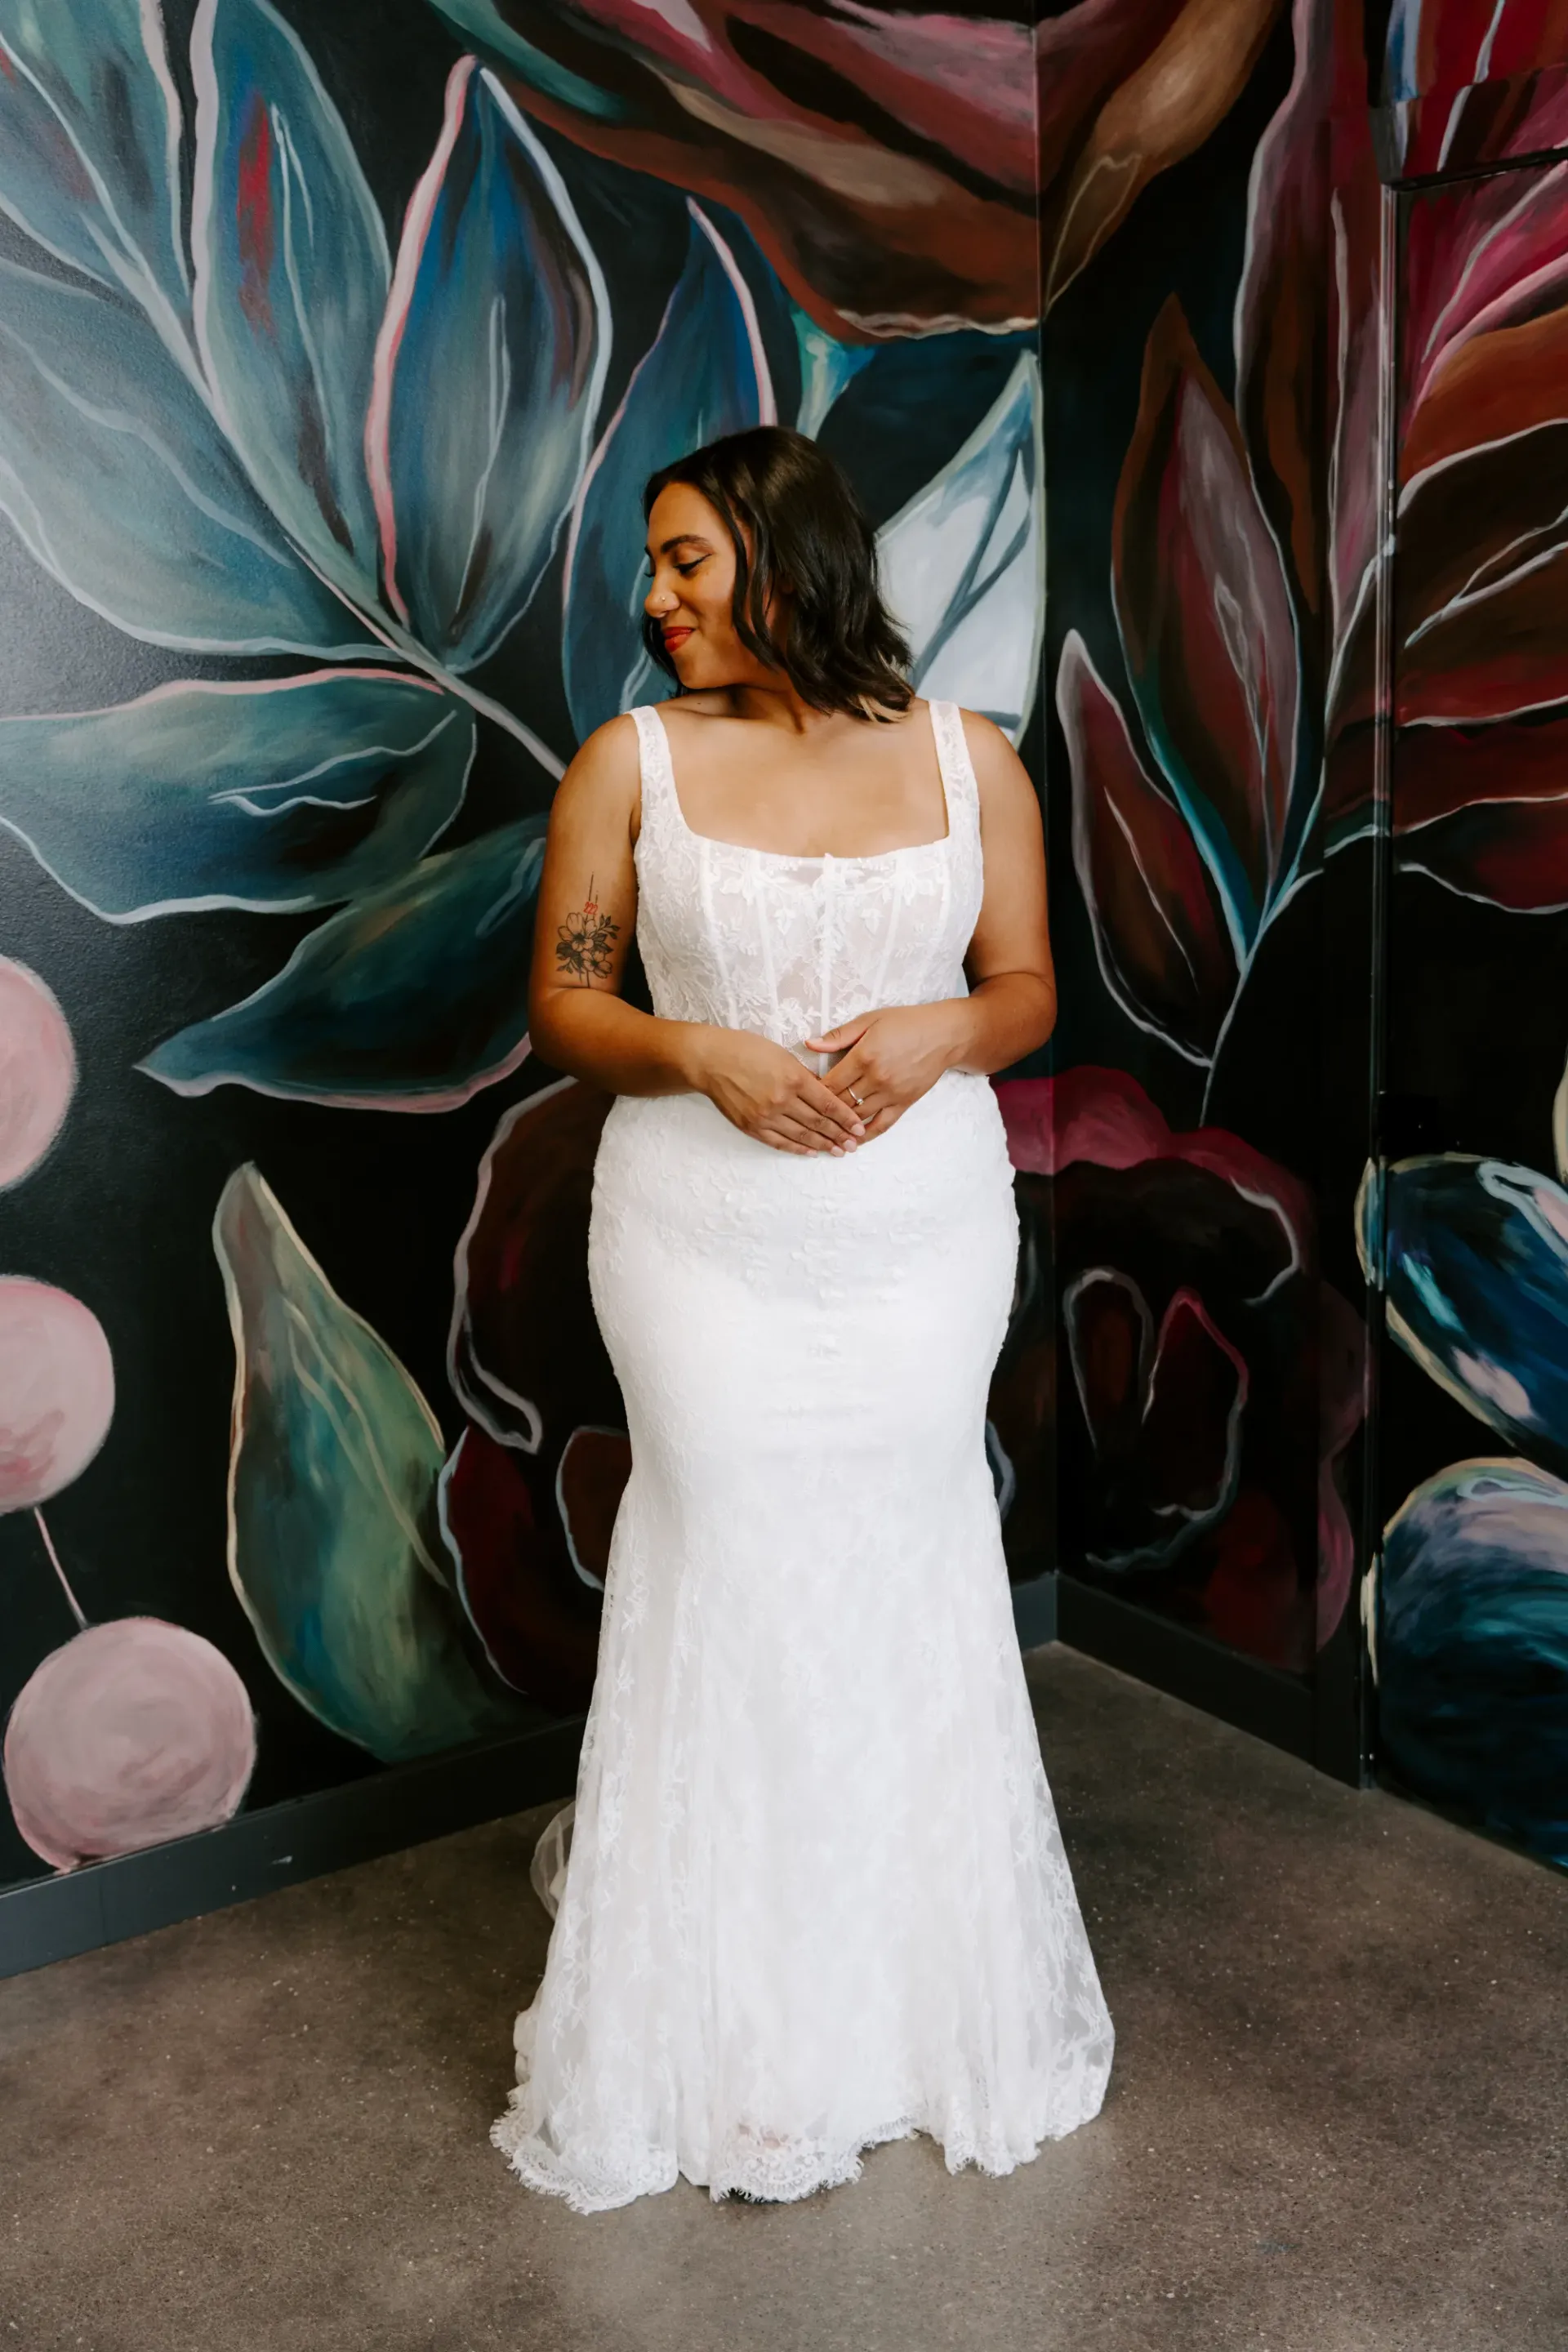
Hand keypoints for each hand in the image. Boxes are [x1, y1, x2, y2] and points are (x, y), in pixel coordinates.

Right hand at [687, 1027, 867, 1155]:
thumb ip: (804, 1076)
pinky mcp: (752, 1127)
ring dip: (823, 1145)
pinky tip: (811, 1152)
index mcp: (794, 1078)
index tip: (859, 1127)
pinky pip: (780, 1142)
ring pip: (802, 1136)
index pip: (828, 1104)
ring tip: (838, 1151)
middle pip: (818, 1123)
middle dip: (839, 1135)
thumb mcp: (782, 1054)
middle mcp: (782, 1100)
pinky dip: (797, 1148)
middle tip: (854, 1145)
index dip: (846, 1118)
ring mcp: (766, 1116)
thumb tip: (824, 1095)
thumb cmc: (746, 1050)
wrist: (710, 1061)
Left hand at [804, 1003, 968, 1138]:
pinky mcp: (905, 1103)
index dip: (813, 1092)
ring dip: (840, 1126)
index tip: (801, 1096)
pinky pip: (881, 1124)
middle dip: (823, 1111)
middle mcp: (876, 1079)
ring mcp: (891, 1094)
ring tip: (823, 1135)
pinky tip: (853, 1140)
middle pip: (841, 1102)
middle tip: (806, 1118)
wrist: (944, 1034)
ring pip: (858, 1116)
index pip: (830, 1083)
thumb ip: (839, 1036)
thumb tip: (809, 1044)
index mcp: (863, 1057)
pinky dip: (866, 1135)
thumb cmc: (906, 1022)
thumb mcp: (870, 1020)